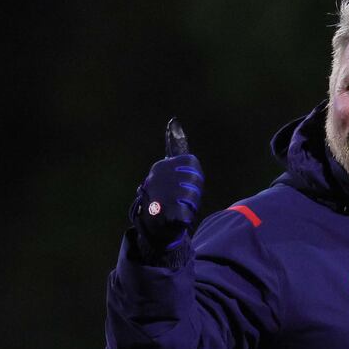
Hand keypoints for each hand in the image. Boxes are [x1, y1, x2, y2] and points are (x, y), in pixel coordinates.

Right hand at [129, 117, 203, 250]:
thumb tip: (174, 122)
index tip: (185, 184)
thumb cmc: (166, 197)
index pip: (192, 164)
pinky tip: (175, 218)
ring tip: (176, 209)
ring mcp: (161, 194)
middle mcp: (158, 177)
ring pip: (193, 198)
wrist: (153, 226)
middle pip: (196, 181)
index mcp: (161, 166)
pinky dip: (185, 219)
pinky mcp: (165, 212)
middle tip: (180, 200)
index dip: (194, 177)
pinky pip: (187, 214)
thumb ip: (176, 149)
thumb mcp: (170, 171)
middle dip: (193, 193)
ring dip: (189, 207)